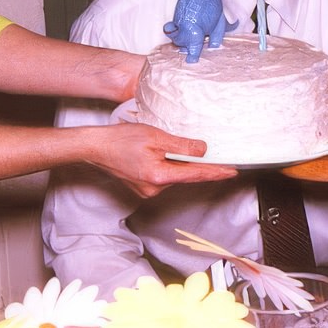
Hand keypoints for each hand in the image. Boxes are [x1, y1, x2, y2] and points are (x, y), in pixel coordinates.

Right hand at [88, 123, 237, 197]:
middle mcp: (155, 189)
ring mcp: (147, 191)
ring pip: (173, 176)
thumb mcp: (155, 136)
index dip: (216, 172)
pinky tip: (160, 154)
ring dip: (178, 164)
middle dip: (197, 166)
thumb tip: (202, 150)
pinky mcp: (142, 188)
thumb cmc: (121, 140)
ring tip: (172, 148)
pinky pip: (162, 176)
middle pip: (185, 176)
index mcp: (159, 177)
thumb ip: (181, 145)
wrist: (96, 147)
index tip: (232, 172)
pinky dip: (167, 166)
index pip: (195, 175)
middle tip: (214, 156)